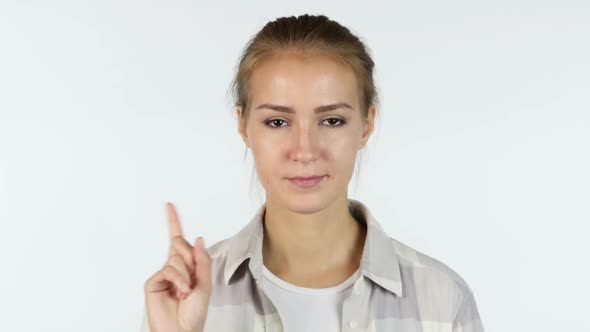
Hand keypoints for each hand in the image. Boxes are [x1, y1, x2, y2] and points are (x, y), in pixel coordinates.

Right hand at [144, 202, 211, 331]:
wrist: (181, 331)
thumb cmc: (194, 313)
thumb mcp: (205, 285)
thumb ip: (203, 261)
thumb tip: (198, 239)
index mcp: (187, 266)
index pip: (180, 241)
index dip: (174, 221)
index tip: (169, 205)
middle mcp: (174, 267)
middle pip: (180, 245)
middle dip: (190, 258)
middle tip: (192, 279)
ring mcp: (163, 274)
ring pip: (176, 258)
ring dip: (186, 274)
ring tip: (186, 291)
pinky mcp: (154, 281)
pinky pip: (168, 269)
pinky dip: (179, 279)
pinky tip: (180, 292)